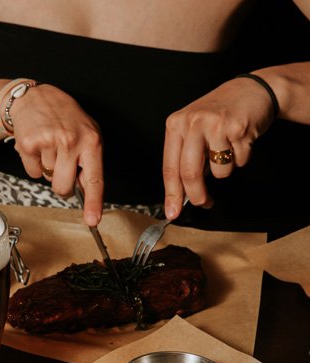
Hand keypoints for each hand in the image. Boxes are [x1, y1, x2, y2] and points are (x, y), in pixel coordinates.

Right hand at [10, 84, 104, 225]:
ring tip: (47, 145)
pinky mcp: (30, 144)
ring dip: (45, 167)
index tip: (93, 221)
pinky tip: (36, 146)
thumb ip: (88, 161)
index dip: (94, 203)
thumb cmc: (62, 118)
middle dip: (59, 184)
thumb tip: (85, 192)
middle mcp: (72, 141)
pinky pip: (32, 172)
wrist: (35, 98)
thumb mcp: (84, 133)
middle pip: (63, 187)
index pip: (94, 179)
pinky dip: (31, 163)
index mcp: (92, 140)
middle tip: (58, 164)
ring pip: (46, 178)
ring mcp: (50, 141)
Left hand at [162, 77, 273, 219]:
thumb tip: (183, 193)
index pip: (169, 167)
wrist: (254, 89)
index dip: (171, 194)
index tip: (172, 212)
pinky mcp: (238, 128)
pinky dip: (241, 158)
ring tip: (228, 150)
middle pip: (189, 173)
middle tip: (204, 203)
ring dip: (225, 170)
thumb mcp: (194, 128)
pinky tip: (240, 141)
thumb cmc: (220, 112)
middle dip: (197, 195)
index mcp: (176, 124)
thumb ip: (186, 156)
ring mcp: (215, 125)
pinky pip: (239, 162)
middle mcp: (193, 123)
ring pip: (218, 171)